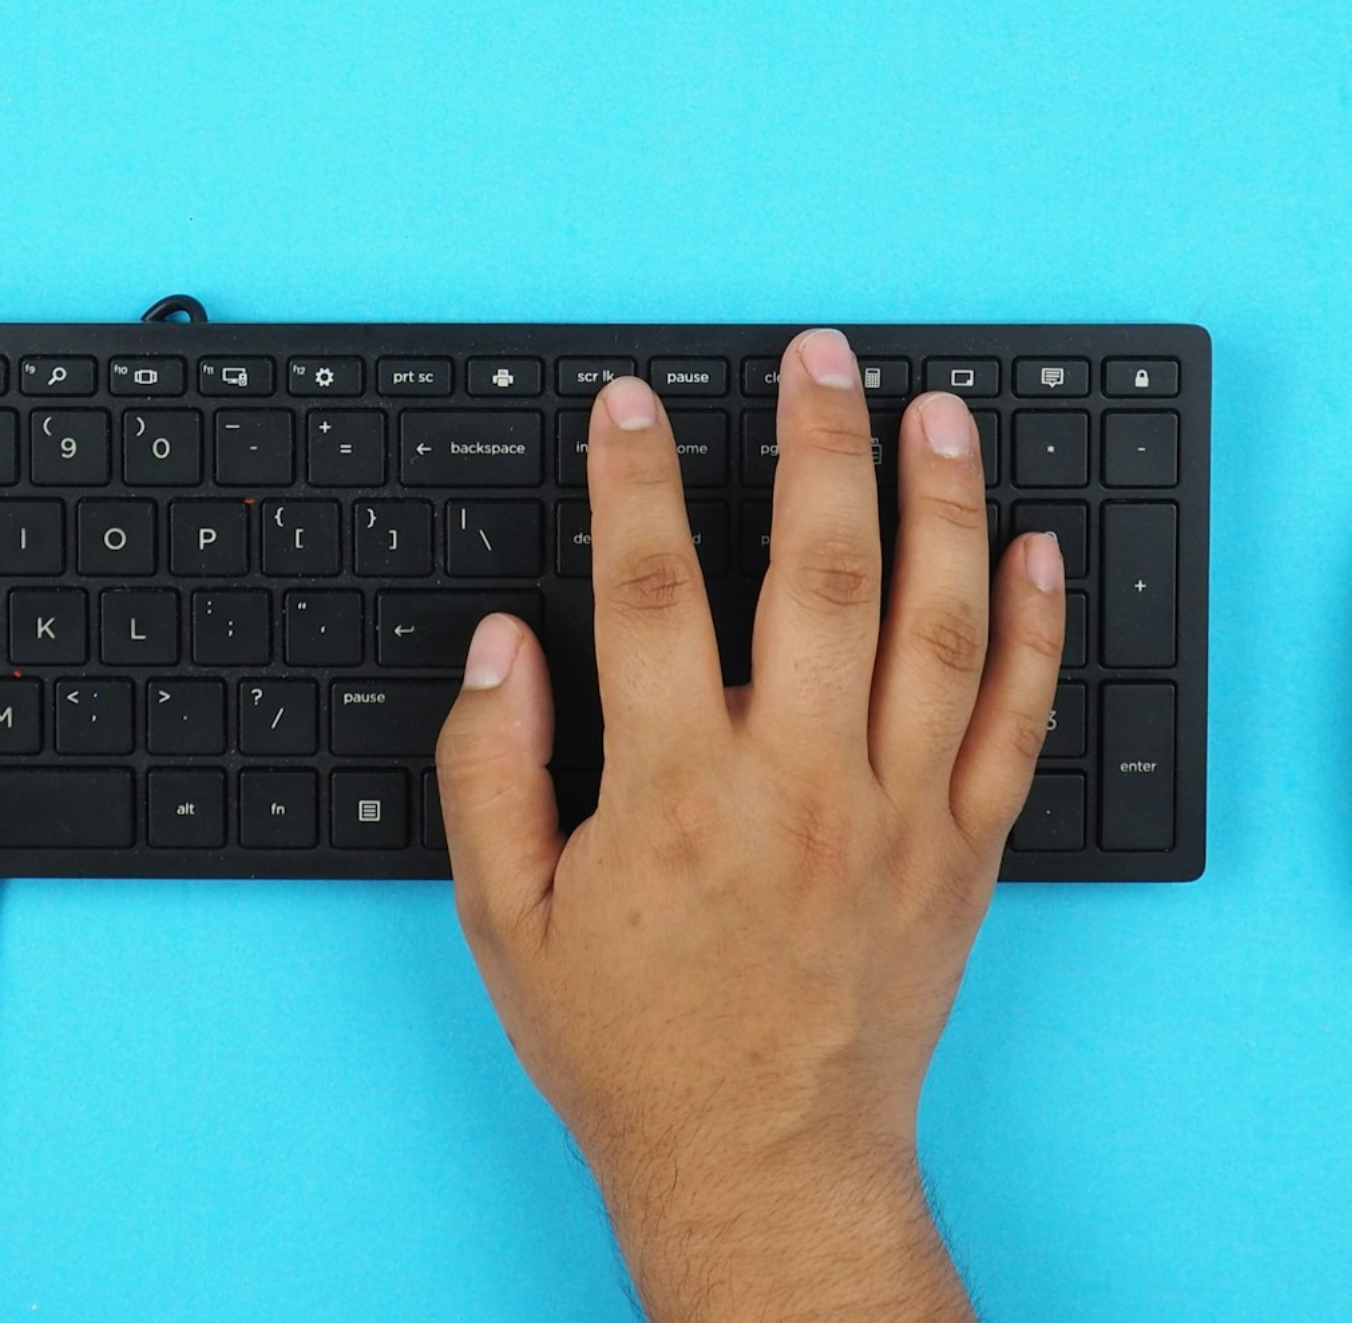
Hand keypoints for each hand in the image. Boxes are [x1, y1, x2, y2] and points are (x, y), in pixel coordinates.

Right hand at [436, 329, 1062, 1320]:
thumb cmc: (630, 1045)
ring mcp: (894, 815)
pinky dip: (1034, 628)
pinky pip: (1015, 722)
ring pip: (933, 626)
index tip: (627, 407)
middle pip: (817, 574)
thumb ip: (488, 771)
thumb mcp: (504, 919)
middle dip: (817, 446)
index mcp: (672, 793)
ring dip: (937, 506)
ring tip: (932, 415)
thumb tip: (502, 650)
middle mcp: (794, 786)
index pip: (649, 592)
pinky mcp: (961, 854)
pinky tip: (1030, 550)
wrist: (759, 1161)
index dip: (632, 480)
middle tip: (817, 360)